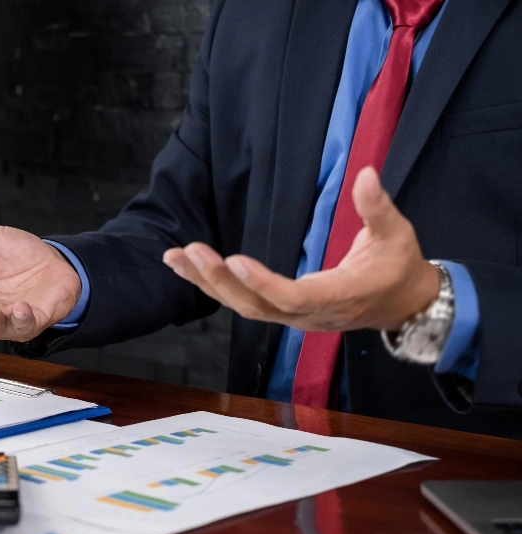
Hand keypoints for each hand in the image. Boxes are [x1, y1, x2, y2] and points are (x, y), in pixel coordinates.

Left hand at [162, 167, 439, 332]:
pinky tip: (188, 268)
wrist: (402, 304)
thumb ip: (377, 208)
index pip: (293, 297)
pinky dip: (214, 286)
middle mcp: (308, 314)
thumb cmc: (397, 267)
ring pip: (243, 306)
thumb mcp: (396, 234)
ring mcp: (292, 316)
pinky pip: (244, 302)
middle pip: (255, 305)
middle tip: (188, 250)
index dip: (263, 283)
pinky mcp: (281, 310)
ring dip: (207, 283)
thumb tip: (367, 173)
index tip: (234, 261)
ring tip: (174, 258)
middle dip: (219, 280)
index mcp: (337, 297)